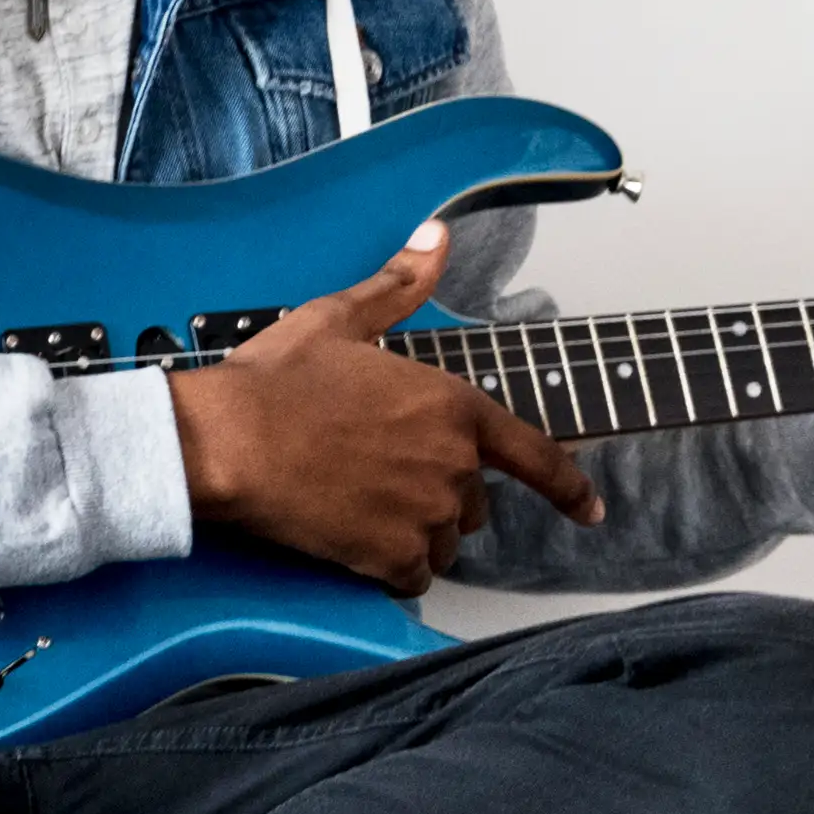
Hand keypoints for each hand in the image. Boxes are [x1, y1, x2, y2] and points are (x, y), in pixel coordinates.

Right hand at [170, 230, 599, 593]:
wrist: (224, 441)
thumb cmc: (275, 381)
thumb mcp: (335, 320)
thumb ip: (398, 285)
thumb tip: (436, 236)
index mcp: (452, 407)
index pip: (535, 455)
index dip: (568, 487)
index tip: (590, 509)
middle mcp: (453, 465)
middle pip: (472, 503)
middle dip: (435, 496)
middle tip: (374, 477)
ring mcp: (425, 514)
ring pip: (443, 541)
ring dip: (413, 533)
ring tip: (357, 508)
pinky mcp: (392, 555)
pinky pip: (412, 577)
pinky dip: (390, 568)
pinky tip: (353, 545)